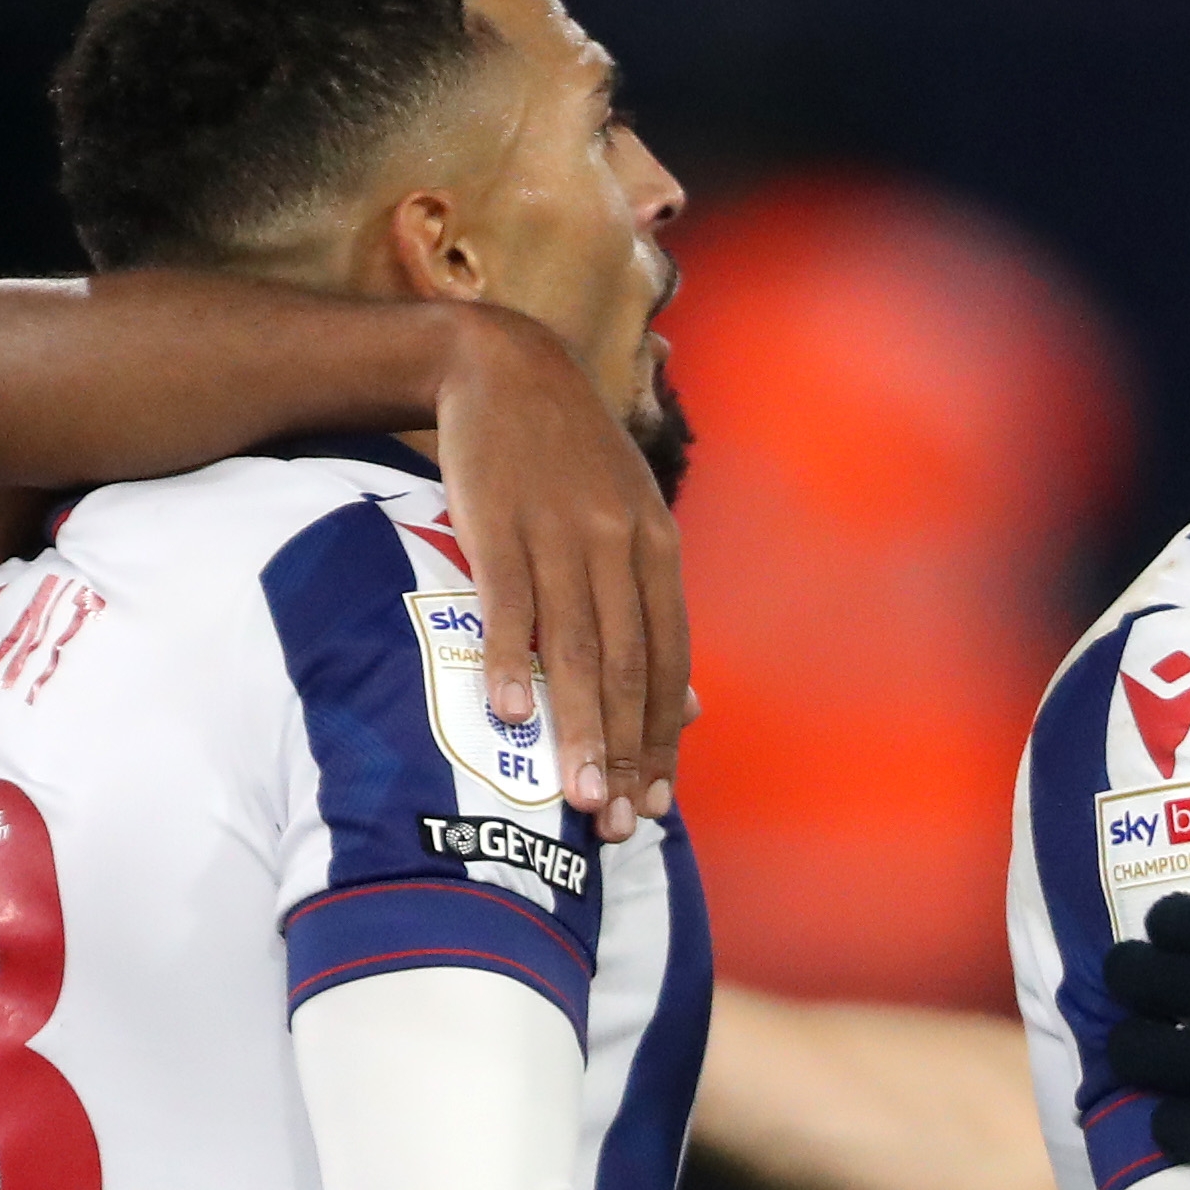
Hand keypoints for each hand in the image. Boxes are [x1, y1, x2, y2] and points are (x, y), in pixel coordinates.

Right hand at [438, 306, 689, 831]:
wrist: (500, 364)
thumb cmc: (567, 458)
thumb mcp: (630, 520)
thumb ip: (654, 612)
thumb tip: (692, 707)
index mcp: (657, 550)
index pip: (667, 662)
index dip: (661, 737)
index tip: (654, 804)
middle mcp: (618, 546)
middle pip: (626, 667)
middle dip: (624, 752)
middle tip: (616, 825)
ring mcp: (559, 534)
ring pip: (574, 648)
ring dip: (577, 727)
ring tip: (576, 795)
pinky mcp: (498, 523)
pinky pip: (507, 603)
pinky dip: (508, 659)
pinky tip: (509, 714)